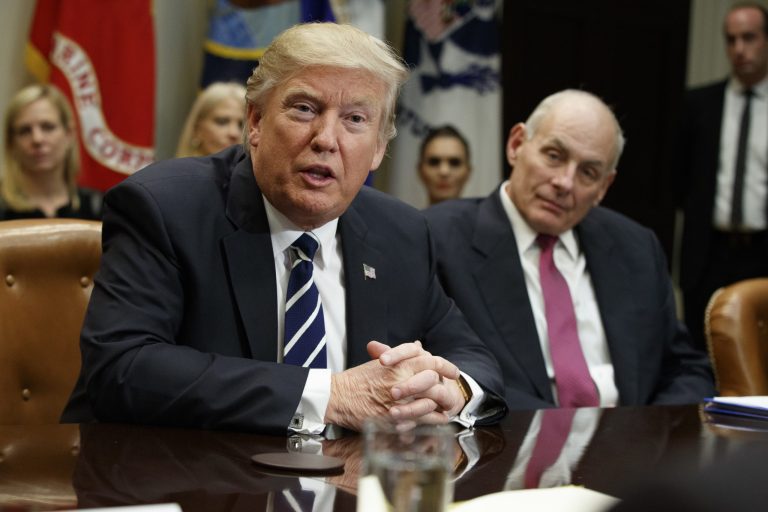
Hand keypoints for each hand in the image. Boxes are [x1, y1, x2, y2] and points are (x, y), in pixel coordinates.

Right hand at [324, 341, 465, 430]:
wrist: (338, 397)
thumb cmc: (357, 379)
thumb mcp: (380, 362)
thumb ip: (401, 355)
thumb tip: (418, 346)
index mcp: (399, 365)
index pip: (431, 362)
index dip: (446, 367)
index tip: (453, 372)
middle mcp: (402, 381)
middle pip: (435, 382)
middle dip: (445, 387)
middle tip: (451, 391)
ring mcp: (399, 401)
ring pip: (431, 403)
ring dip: (439, 405)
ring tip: (444, 407)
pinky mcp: (396, 419)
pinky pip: (421, 421)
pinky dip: (432, 420)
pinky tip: (436, 419)